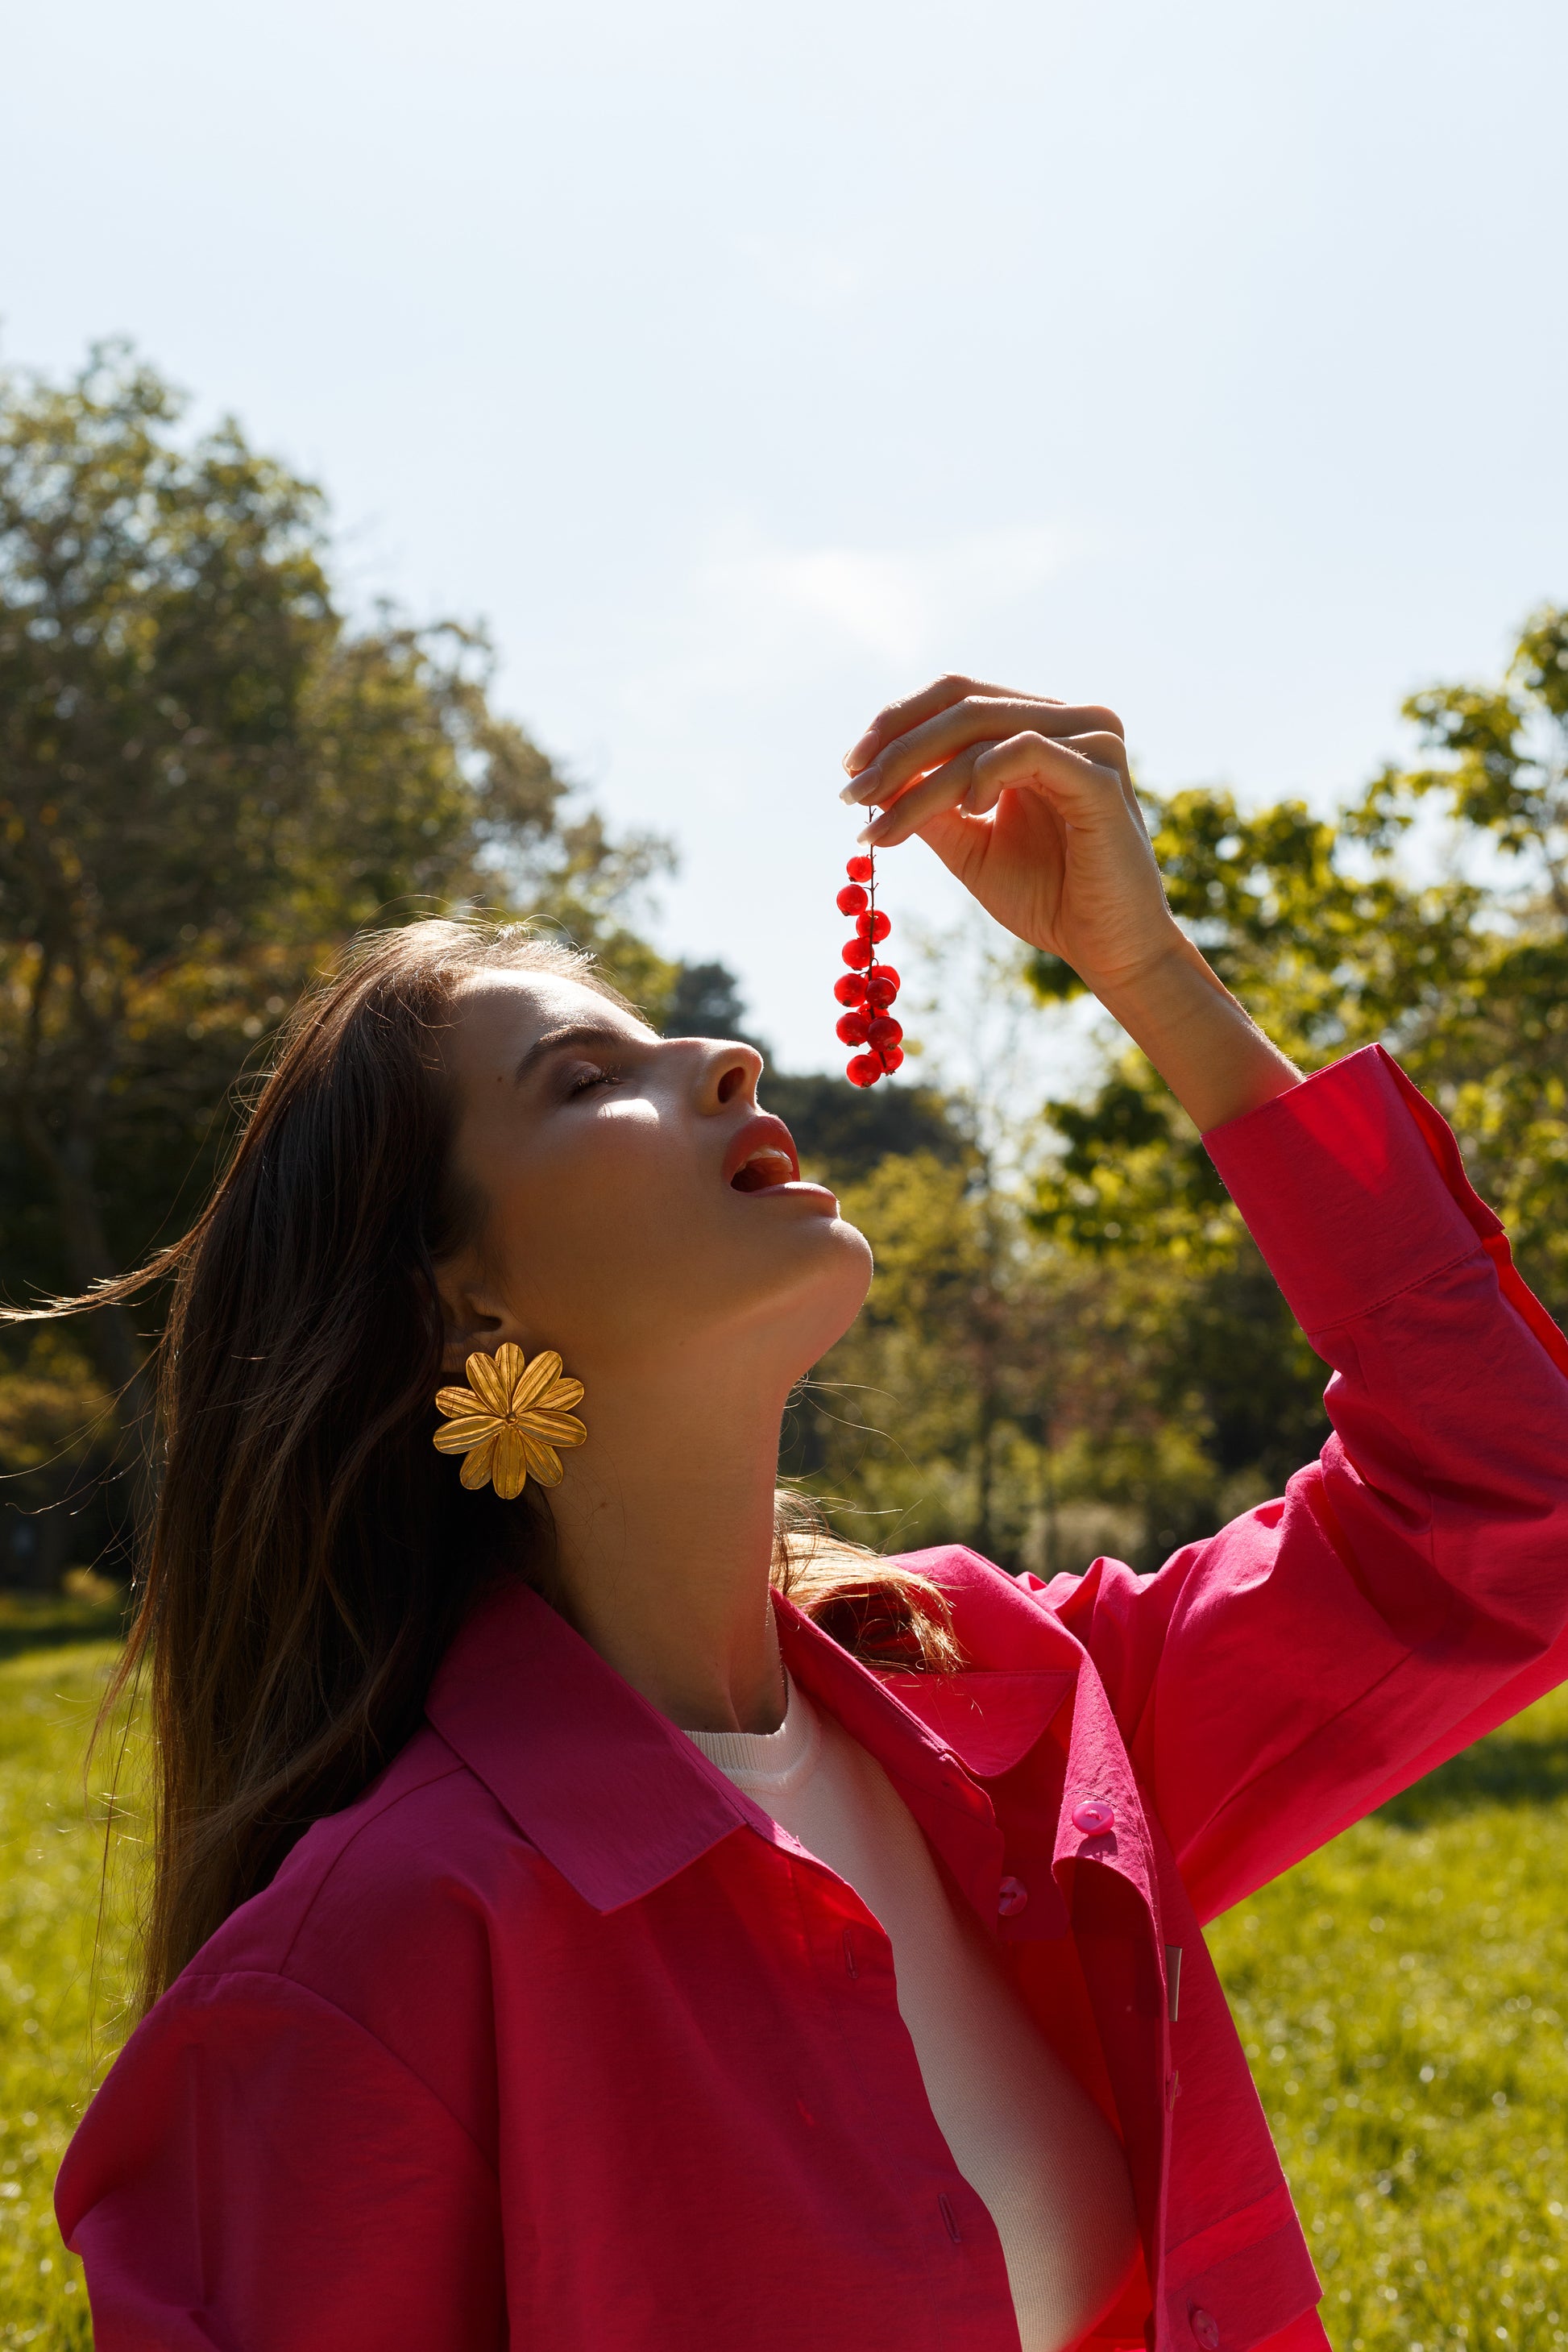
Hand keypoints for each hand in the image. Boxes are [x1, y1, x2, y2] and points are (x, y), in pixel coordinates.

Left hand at [841, 674, 1175, 995]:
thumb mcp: (969, 843)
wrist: (1107, 948)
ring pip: (983, 731)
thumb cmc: (1046, 896)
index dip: (896, 722)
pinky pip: (1024, 751)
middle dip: (896, 748)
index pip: (957, 697)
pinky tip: (964, 812)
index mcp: (1041, 726)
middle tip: (853, 793)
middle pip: (963, 704)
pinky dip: (980, 777)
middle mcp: (1071, 720)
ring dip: (921, 778)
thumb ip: (928, 803)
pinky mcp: (1100, 774)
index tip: (849, 768)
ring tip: (885, 825)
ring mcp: (1091, 741)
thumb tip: (870, 775)